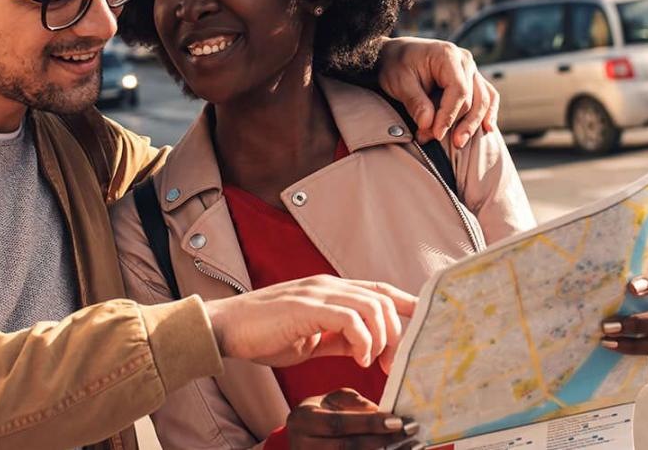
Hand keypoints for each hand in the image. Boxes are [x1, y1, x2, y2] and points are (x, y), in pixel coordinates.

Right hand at [202, 275, 416, 369]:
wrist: (225, 329)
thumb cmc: (262, 334)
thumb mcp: (310, 339)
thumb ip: (339, 338)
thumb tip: (367, 349)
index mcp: (331, 290)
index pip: (380, 291)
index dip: (406, 307)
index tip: (422, 332)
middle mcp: (328, 285)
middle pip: (384, 297)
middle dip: (400, 331)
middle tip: (397, 363)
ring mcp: (317, 293)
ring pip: (373, 305)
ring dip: (384, 338)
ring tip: (377, 363)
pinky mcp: (306, 306)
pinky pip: (350, 318)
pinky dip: (363, 340)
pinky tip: (360, 359)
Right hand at [285, 388, 420, 449]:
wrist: (301, 439)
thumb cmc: (320, 415)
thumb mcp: (330, 401)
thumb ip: (352, 402)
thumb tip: (378, 410)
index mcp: (303, 421)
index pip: (338, 424)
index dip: (368, 423)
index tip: (397, 421)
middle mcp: (303, 445)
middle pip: (347, 447)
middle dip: (381, 440)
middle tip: (410, 432)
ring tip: (412, 447)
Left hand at [376, 37, 499, 145]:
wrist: (396, 56)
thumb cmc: (396, 66)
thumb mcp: (398, 82)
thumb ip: (414, 102)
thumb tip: (427, 124)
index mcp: (447, 55)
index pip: (458, 90)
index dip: (449, 115)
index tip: (436, 134)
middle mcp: (464, 60)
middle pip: (473, 98)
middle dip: (457, 124)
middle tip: (434, 140)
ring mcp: (471, 70)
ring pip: (484, 100)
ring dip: (473, 124)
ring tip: (458, 143)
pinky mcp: (472, 80)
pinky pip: (488, 97)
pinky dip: (488, 113)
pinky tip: (487, 130)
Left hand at [601, 264, 647, 361]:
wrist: (608, 315)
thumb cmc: (609, 286)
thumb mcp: (612, 278)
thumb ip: (604, 272)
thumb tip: (565, 260)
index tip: (630, 288)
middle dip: (637, 324)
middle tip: (606, 326)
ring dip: (633, 344)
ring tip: (605, 340)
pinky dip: (631, 355)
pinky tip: (610, 351)